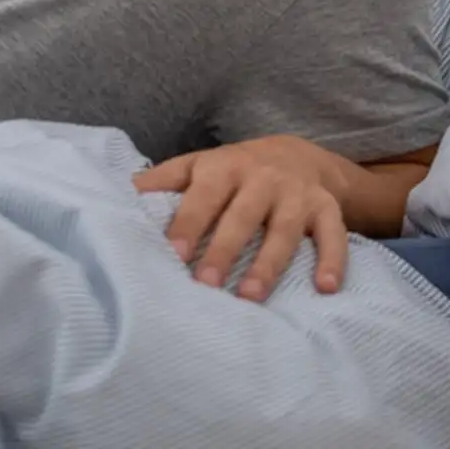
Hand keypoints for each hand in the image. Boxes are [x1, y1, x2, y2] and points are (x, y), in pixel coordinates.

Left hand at [133, 135, 348, 302]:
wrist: (300, 153)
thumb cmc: (235, 171)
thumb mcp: (199, 166)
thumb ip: (162, 181)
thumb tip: (115, 195)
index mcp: (225, 167)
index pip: (203, 195)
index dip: (188, 223)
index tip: (173, 253)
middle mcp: (262, 178)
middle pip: (242, 215)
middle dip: (224, 249)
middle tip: (206, 284)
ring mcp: (297, 194)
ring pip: (284, 229)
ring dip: (269, 263)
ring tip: (251, 296)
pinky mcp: (328, 209)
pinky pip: (334, 234)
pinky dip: (333, 260)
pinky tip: (326, 288)